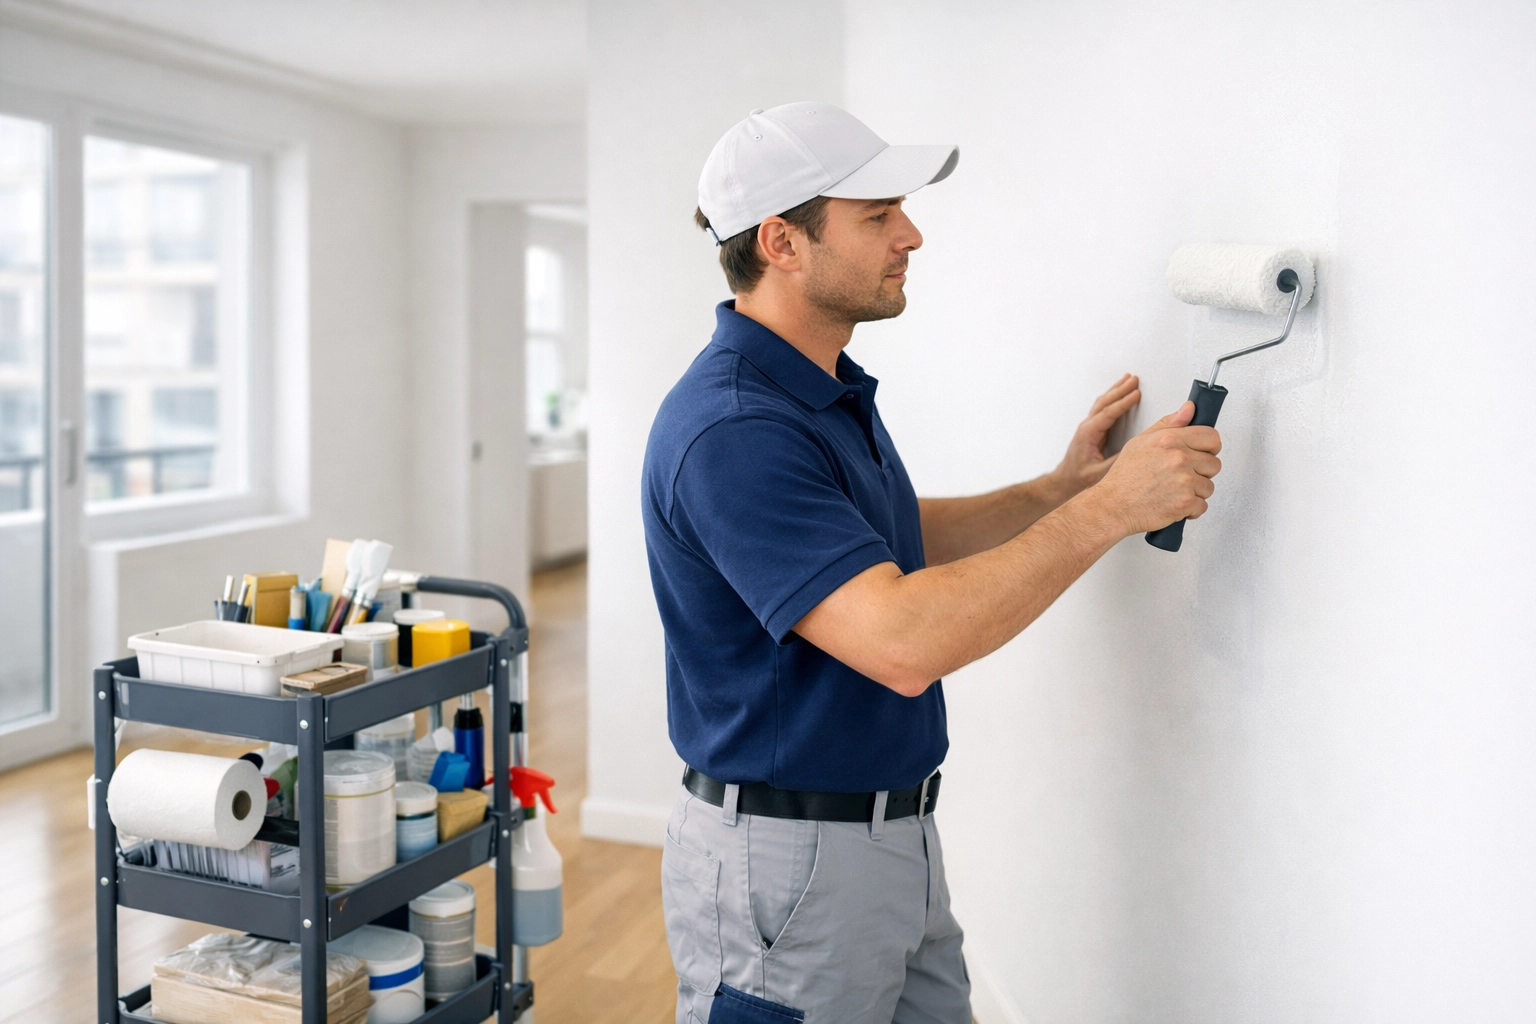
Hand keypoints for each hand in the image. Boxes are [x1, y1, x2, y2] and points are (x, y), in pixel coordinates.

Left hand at [1051, 373, 1141, 496]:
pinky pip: (1103, 409)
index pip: (1108, 413)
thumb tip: (1138, 449)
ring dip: (1116, 390)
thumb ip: (1118, 461)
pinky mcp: (1092, 430)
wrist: (1064, 481)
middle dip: (1120, 389)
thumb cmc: (1078, 479)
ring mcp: (1088, 427)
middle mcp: (1087, 427)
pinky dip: (1113, 398)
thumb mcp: (1100, 473)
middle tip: (1134, 379)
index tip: (1136, 393)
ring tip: (1128, 379)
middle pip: (1105, 403)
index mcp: (1088, 434)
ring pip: (1103, 403)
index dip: (1123, 403)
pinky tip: (1119, 393)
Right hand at [1087, 400, 1222, 534]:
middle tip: (1182, 476)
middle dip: (1201, 472)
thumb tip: (1189, 409)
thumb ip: (1168, 424)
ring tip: (1174, 491)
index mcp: (1170, 440)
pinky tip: (1174, 503)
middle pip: (1214, 464)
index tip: (1203, 453)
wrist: (1113, 506)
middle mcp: (1179, 458)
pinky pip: (1202, 506)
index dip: (1210, 447)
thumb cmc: (1124, 477)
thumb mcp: (1140, 442)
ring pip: (1208, 487)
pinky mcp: (1185, 503)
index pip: (1211, 437)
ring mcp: (1184, 481)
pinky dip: (1190, 509)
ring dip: (1195, 492)